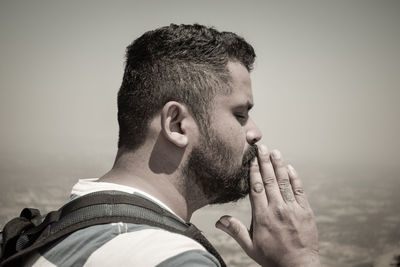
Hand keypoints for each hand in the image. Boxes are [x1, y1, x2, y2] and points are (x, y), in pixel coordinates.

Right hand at [215, 145, 319, 266]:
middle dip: (265, 162)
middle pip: (269, 180)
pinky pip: (299, 190)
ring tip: (274, 151)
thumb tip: (219, 220)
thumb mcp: (250, 247)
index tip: (251, 158)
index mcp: (262, 216)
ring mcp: (293, 209)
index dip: (253, 171)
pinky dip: (294, 178)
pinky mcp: (306, 211)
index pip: (256, 188)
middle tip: (261, 146)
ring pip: (284, 182)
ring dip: (279, 165)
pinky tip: (290, 168)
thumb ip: (235, 231)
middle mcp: (277, 209)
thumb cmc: (272, 258)